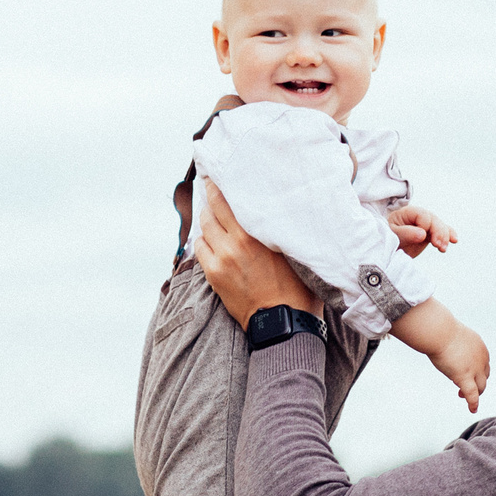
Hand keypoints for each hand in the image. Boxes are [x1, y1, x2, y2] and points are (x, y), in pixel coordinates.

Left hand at [195, 186, 314, 326]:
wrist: (282, 321)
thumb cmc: (296, 286)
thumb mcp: (293, 250)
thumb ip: (279, 229)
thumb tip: (274, 209)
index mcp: (257, 233)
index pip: (231, 199)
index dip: (221, 184)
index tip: (218, 174)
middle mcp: (236, 242)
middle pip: (213, 208)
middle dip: (210, 195)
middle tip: (210, 185)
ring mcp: (221, 258)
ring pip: (204, 226)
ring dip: (207, 218)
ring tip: (212, 213)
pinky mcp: (213, 273)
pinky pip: (200, 247)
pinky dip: (204, 239)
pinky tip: (211, 239)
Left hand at [388, 205, 458, 257]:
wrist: (384, 249)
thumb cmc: (385, 239)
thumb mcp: (392, 236)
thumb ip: (406, 233)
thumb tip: (422, 233)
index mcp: (407, 213)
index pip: (423, 215)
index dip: (424, 226)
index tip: (420, 237)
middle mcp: (418, 217)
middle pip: (434, 220)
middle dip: (439, 232)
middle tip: (438, 245)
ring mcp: (425, 225)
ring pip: (440, 226)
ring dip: (444, 237)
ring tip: (442, 249)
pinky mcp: (429, 234)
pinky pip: (442, 232)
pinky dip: (448, 235)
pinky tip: (454, 240)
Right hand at [429, 323, 490, 412]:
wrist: (440, 332)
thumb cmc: (441, 331)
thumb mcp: (453, 335)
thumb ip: (454, 343)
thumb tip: (445, 345)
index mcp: (480, 348)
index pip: (483, 364)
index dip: (476, 371)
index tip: (464, 373)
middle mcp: (482, 359)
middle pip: (484, 376)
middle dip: (476, 382)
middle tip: (463, 386)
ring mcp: (475, 369)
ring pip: (480, 387)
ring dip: (474, 393)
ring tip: (462, 396)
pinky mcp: (465, 378)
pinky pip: (472, 395)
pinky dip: (473, 403)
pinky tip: (472, 409)